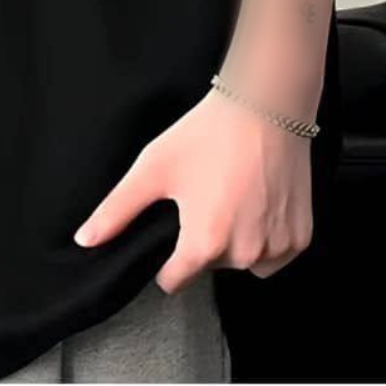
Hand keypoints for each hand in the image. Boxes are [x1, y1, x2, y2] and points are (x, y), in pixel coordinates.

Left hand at [73, 88, 313, 292]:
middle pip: (210, 266)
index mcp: (204, 245)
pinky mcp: (301, 236)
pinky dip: (266, 236)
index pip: (174, 280)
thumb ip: (116, 210)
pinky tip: (256, 201)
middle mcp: (244, 255)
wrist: (264, 105)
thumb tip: (84, 240)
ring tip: (231, 195)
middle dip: (204, 240)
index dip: (167, 256)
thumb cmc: (207, 133)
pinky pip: (276, 253)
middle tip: (205, 194)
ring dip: (236, 240)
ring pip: (244, 262)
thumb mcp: (153, 168)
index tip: (173, 225)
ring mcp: (277, 248)